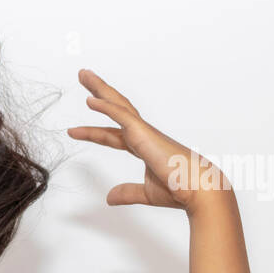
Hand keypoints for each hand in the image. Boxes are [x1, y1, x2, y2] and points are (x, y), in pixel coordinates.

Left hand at [66, 69, 230, 212]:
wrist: (199, 190)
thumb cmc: (181, 189)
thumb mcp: (146, 192)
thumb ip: (127, 193)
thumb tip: (110, 198)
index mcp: (145, 147)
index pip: (113, 136)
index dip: (93, 133)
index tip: (75, 130)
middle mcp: (144, 135)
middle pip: (116, 109)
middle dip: (99, 92)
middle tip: (85, 76)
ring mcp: (144, 132)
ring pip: (118, 105)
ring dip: (100, 90)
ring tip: (84, 75)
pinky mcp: (145, 134)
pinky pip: (122, 116)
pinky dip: (106, 107)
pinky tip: (90, 100)